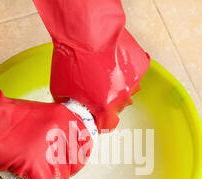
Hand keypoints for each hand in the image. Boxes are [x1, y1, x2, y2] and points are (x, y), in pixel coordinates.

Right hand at [0, 37, 91, 178]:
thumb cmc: (5, 117)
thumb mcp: (42, 116)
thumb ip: (57, 131)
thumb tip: (63, 152)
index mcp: (67, 117)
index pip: (86, 144)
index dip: (76, 155)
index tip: (67, 160)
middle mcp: (64, 132)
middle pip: (77, 163)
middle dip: (63, 169)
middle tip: (47, 168)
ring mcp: (53, 150)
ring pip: (63, 177)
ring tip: (31, 173)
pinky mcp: (38, 167)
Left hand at [33, 0, 149, 130]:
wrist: (85, 31)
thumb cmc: (72, 58)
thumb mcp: (60, 89)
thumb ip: (69, 105)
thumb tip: (70, 109)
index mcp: (105, 107)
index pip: (108, 125)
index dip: (101, 120)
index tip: (97, 115)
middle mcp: (123, 97)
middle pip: (118, 107)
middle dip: (108, 100)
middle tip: (98, 86)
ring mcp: (134, 81)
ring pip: (128, 90)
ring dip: (119, 84)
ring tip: (105, 71)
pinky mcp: (140, 66)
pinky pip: (135, 73)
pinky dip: (126, 69)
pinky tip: (114, 60)